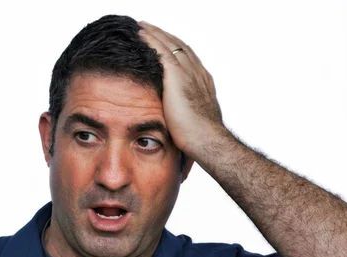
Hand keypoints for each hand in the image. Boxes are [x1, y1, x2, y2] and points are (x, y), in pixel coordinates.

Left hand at [138, 21, 226, 156]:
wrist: (206, 141)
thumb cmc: (200, 140)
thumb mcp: (193, 123)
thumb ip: (186, 115)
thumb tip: (178, 124)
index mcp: (203, 84)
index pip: (188, 60)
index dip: (176, 50)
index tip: (166, 44)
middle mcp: (198, 74)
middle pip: (180, 47)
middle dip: (165, 37)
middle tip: (151, 28)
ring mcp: (189, 73)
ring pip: (170, 45)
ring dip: (155, 33)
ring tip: (142, 26)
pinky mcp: (177, 76)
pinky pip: (161, 51)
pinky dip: (151, 40)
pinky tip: (141, 34)